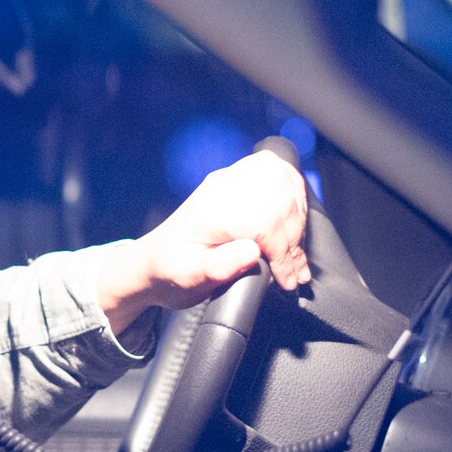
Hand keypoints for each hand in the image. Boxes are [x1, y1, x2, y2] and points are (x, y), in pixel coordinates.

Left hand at [97, 150, 309, 333]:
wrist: (154, 260)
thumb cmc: (170, 272)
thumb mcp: (187, 279)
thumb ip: (218, 267)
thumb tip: (252, 251)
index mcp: (210, 210)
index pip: (264, 221)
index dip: (283, 252)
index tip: (287, 279)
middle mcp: (222, 188)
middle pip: (280, 199)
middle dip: (294, 239)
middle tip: (293, 273)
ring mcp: (231, 180)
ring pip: (284, 183)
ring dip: (298, 220)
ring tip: (294, 259)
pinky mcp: (239, 180)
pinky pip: (277, 172)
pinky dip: (294, 197)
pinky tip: (294, 225)